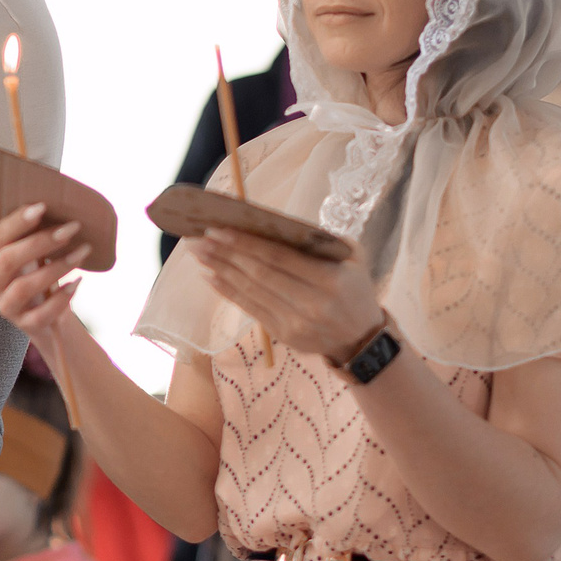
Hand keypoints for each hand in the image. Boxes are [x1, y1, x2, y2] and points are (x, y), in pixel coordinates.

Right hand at [0, 204, 89, 357]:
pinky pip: (41, 315)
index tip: (43, 207)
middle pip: (8, 260)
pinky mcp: (24, 324)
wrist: (47, 315)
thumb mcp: (32, 249)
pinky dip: (61, 299)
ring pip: (23, 288)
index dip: (18, 222)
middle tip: (72, 228)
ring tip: (83, 252)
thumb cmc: (38, 271)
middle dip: (41, 241)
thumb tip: (54, 195)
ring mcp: (5, 306)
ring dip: (56, 268)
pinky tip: (77, 282)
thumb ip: (33, 229)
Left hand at [189, 229, 382, 361]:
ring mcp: (295, 323)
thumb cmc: (353, 288)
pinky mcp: (283, 335)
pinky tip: (210, 276)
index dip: (246, 243)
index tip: (219, 228)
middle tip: (198, 238)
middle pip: (259, 274)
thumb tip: (274, 222)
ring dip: (220, 270)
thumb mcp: (352, 257)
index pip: (280, 258)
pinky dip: (227, 292)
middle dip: (225, 254)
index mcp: (330, 280)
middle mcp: (312, 304)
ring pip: (250, 292)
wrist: (362, 339)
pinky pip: (249, 309)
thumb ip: (320, 240)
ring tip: (199, 253)